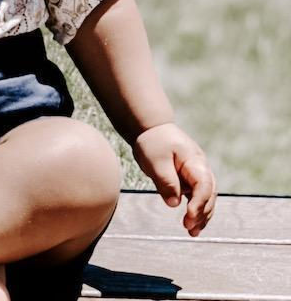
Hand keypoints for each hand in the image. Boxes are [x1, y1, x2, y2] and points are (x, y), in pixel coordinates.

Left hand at [132, 122, 216, 236]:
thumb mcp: (156, 161)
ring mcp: (197, 174)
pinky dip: (195, 210)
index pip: (204, 185)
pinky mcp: (190, 180)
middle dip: (202, 213)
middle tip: (189, 227)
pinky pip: (197, 197)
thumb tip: (174, 204)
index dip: (199, 203)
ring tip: (192, 232)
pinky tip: (190, 224)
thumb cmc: (153, 142)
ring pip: (206, 198)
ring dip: (201, 215)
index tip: (189, 215)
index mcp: (196, 161)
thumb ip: (166, 181)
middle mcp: (201, 169)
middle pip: (209, 195)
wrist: (151, 128)